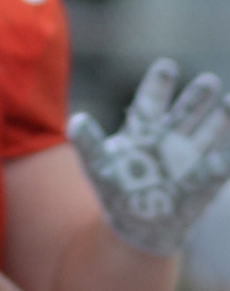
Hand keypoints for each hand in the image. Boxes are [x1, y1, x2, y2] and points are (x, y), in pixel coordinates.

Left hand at [71, 59, 229, 257]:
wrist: (140, 223)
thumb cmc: (118, 191)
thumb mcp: (100, 168)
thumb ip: (90, 145)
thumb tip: (76, 120)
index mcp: (144, 130)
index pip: (151, 103)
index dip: (158, 85)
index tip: (166, 66)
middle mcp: (172, 136)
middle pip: (186, 112)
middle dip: (197, 97)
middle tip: (207, 81)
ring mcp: (192, 154)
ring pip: (211, 130)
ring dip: (223, 117)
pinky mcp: (208, 177)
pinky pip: (221, 166)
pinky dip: (224, 160)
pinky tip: (222, 157)